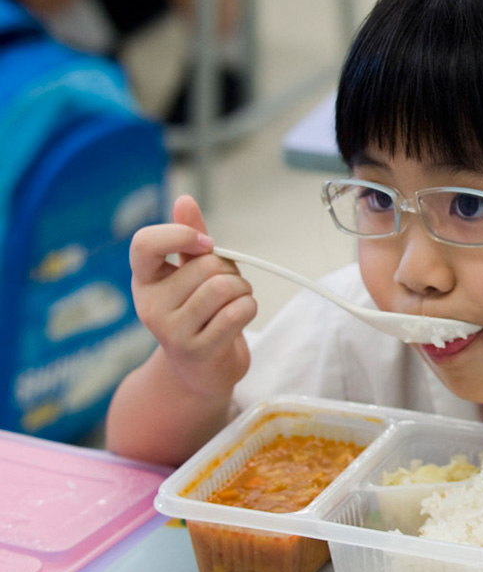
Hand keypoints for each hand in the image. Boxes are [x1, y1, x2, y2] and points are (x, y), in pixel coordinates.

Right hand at [129, 194, 256, 398]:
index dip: (180, 234)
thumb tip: (184, 199)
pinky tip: (241, 316)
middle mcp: (150, 305)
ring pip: (224, 287)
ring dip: (243, 290)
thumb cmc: (201, 314)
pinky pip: (237, 312)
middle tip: (229, 288)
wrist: (201, 371)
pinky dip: (249, 308)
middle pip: (205, 266)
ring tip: (236, 302)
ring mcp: (171, 331)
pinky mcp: (198, 350)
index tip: (205, 243)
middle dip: (231, 272)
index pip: (144, 244)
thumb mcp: (192, 274)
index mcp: (145, 280)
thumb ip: (190, 237)